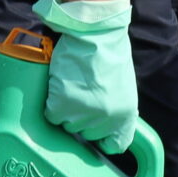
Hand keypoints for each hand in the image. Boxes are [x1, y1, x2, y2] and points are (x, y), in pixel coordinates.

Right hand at [31, 0, 137, 153]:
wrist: (93, 32)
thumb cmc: (108, 53)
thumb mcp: (122, 86)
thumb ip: (115, 109)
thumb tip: (103, 124)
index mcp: (125, 115)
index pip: (116, 144)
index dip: (104, 139)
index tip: (96, 132)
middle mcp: (106, 120)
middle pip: (86, 134)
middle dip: (82, 118)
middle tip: (81, 95)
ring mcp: (82, 115)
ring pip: (66, 125)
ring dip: (65, 110)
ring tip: (72, 86)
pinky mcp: (61, 107)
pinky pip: (51, 116)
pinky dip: (51, 103)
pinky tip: (60, 86)